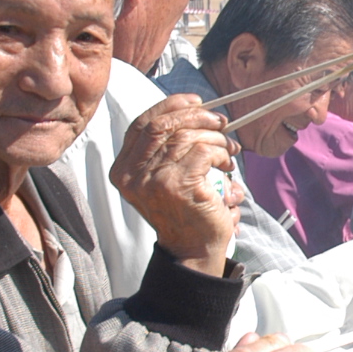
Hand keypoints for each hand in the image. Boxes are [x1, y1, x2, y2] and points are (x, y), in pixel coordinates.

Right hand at [111, 94, 237, 274]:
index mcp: (123, 170)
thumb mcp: (163, 177)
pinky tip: (227, 165)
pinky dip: (221, 153)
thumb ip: (166, 148)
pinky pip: (203, 151)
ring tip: (229, 149)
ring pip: (187, 136)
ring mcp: (153, 180)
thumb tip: (195, 109)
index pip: (142, 124)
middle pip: (163, 125)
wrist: (192, 250)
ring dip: (215, 138)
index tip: (196, 102)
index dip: (170, 106)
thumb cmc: (184, 211)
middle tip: (220, 123)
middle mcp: (132, 175)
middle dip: (197, 116)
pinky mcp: (177, 185)